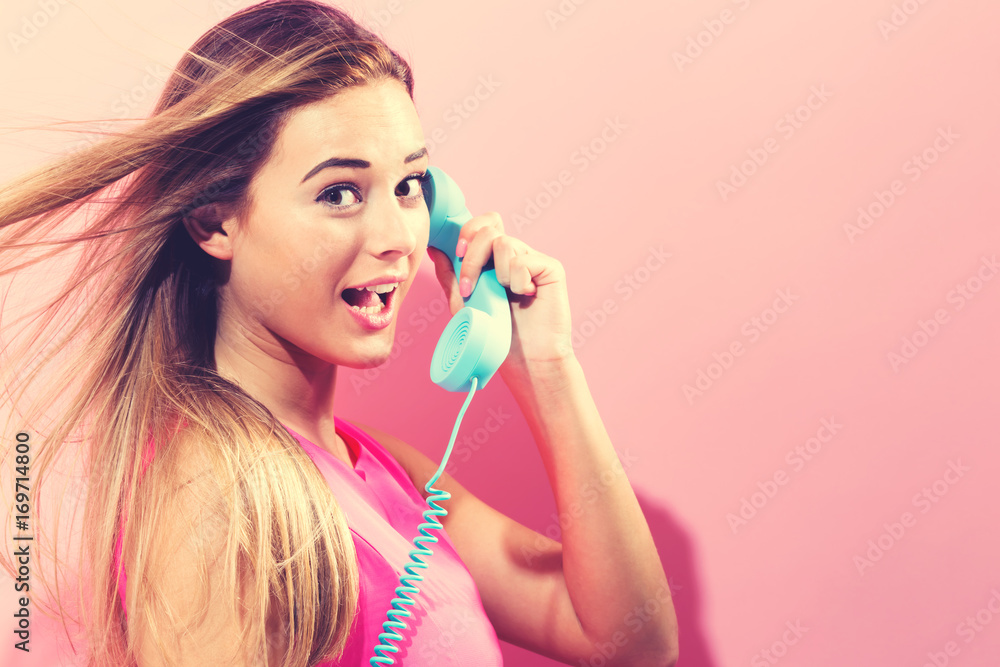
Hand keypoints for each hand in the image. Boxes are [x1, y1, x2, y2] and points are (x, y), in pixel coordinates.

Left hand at [425, 211, 574, 372]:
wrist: (525, 360)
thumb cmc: (497, 336)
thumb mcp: (463, 303)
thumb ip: (451, 274)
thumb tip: (434, 249)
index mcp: (494, 259)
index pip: (484, 223)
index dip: (469, 230)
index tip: (458, 252)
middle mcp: (515, 255)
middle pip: (488, 230)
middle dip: (472, 259)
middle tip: (470, 289)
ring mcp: (533, 260)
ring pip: (504, 243)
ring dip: (495, 274)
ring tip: (504, 296)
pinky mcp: (551, 269)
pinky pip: (524, 260)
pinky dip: (517, 280)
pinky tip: (525, 296)